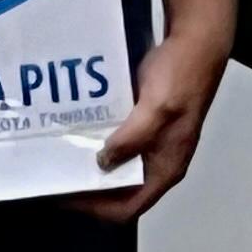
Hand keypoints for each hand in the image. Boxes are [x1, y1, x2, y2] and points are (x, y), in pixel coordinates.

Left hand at [71, 30, 226, 223]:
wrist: (196, 43)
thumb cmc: (181, 79)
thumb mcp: (157, 110)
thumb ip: (131, 139)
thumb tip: (102, 162)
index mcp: (166, 168)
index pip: (128, 208)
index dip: (95, 208)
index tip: (64, 195)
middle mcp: (157, 161)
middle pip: (118, 190)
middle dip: (87, 186)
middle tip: (55, 174)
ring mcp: (150, 142)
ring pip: (114, 165)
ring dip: (88, 163)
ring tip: (58, 155)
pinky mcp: (141, 122)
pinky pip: (114, 141)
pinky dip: (94, 139)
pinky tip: (74, 129)